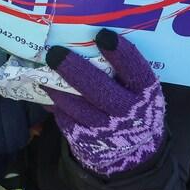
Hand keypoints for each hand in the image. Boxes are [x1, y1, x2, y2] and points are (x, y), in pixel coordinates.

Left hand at [44, 30, 164, 177]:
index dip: (121, 54)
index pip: (136, 72)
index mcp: (145, 93)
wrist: (134, 155)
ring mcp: (107, 131)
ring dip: (57, 87)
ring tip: (43, 70)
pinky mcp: (87, 143)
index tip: (103, 35)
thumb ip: (123, 71)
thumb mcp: (139, 91)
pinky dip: (55, 104)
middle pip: (100, 90)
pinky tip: (48, 91)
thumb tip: (87, 40)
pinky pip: (66, 120)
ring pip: (76, 107)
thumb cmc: (133, 107)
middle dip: (75, 70)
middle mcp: (128, 113)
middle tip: (55, 53)